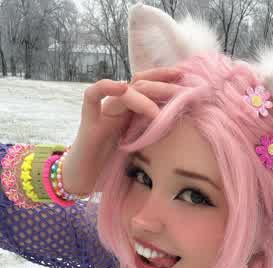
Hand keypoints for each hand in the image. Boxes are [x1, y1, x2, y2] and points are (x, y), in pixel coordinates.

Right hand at [62, 67, 182, 196]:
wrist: (84, 180)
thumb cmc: (111, 169)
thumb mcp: (141, 154)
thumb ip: (155, 142)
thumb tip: (187, 141)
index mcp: (132, 114)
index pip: (150, 88)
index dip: (167, 81)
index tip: (188, 82)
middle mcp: (119, 108)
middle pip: (141, 84)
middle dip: (162, 84)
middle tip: (182, 91)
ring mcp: (103, 112)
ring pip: (124, 91)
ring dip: (143, 96)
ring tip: (158, 112)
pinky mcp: (88, 121)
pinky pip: (93, 95)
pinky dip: (106, 87)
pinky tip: (122, 88)